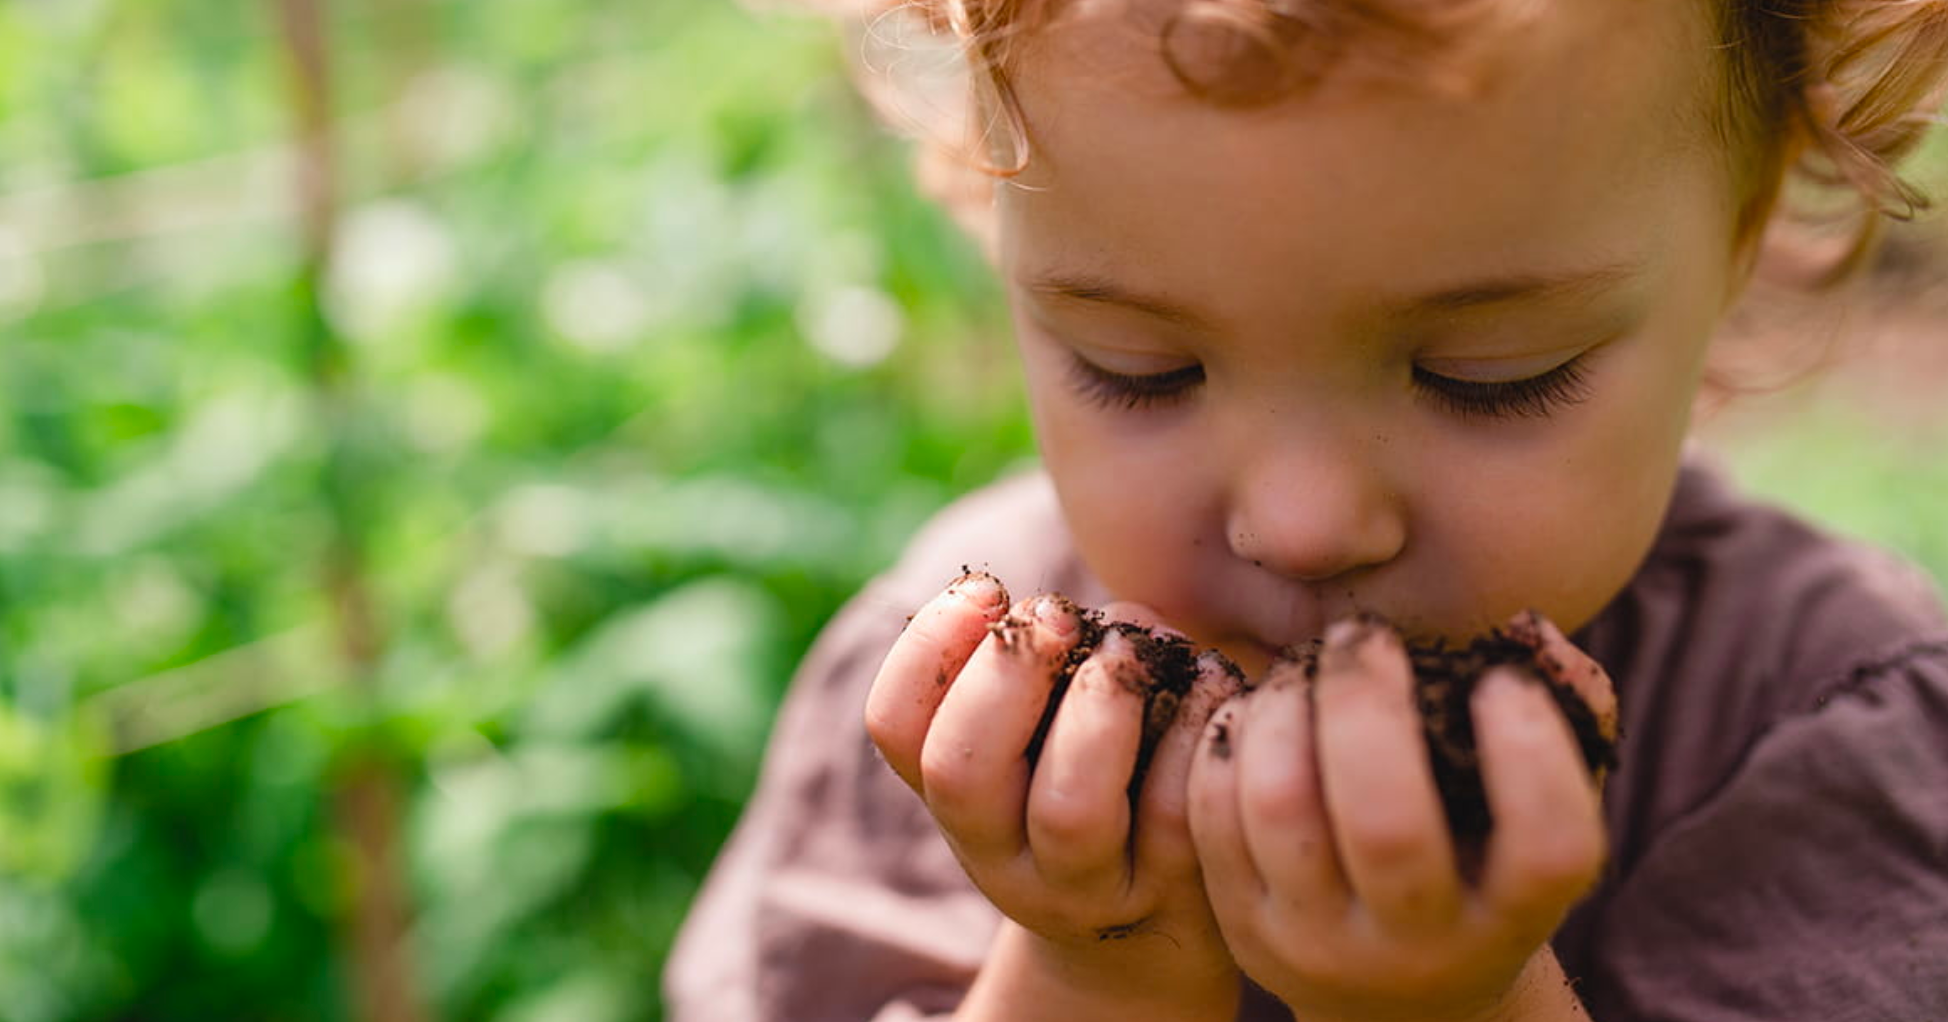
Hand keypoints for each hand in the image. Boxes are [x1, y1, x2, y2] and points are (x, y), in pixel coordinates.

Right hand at [864, 573, 1243, 1017]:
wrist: (1160, 922)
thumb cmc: (1098, 783)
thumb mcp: (1043, 734)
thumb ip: (1048, 665)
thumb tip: (1102, 617)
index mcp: (955, 798)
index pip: (895, 726)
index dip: (928, 644)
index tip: (985, 589)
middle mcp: (1002, 856)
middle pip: (964, 771)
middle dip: (1008, 670)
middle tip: (1057, 613)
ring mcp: (1087, 885)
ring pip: (1069, 807)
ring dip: (1100, 706)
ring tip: (1130, 649)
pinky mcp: (1174, 888)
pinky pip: (1174, 807)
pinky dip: (1194, 724)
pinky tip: (1213, 679)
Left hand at [1187, 612, 1615, 1021]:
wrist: (1394, 997)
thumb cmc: (1480, 864)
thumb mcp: (1537, 819)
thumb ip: (1567, 721)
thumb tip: (1532, 632)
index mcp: (1511, 917)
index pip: (1545, 848)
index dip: (1531, 754)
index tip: (1502, 681)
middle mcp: (1414, 944)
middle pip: (1384, 824)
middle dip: (1366, 702)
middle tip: (1367, 638)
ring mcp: (1315, 939)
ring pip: (1280, 808)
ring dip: (1285, 709)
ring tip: (1303, 665)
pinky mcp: (1238, 921)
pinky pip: (1211, 810)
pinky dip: (1230, 735)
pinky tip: (1259, 704)